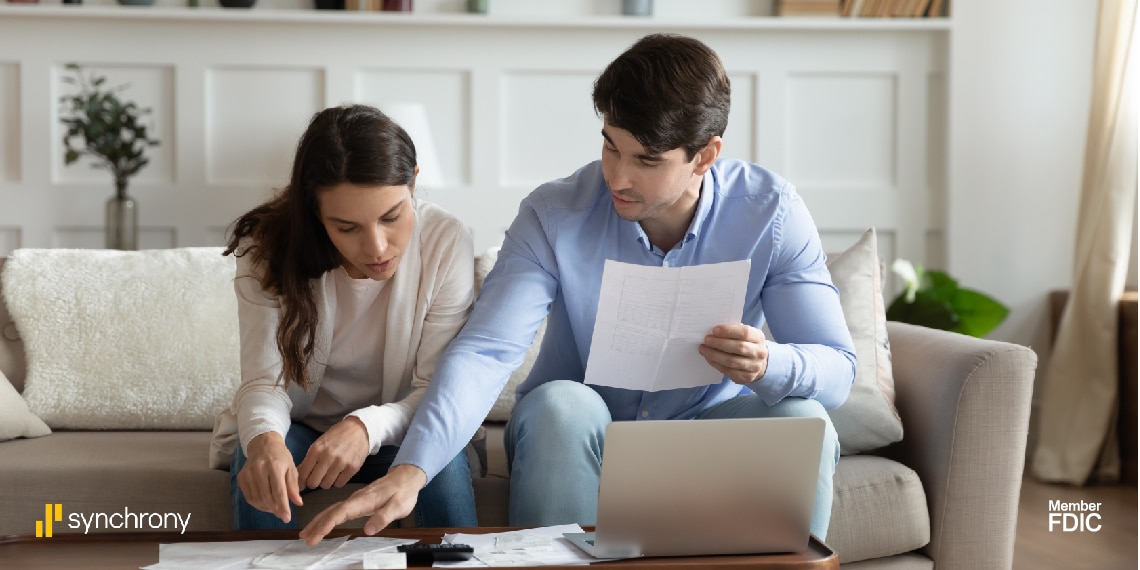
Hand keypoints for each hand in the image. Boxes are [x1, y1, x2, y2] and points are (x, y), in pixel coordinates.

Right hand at [237, 432, 303, 523]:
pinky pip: (248, 497)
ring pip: (256, 499)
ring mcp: (248, 473)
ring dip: (266, 508)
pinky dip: (257, 504)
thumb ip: (294, 487)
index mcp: (275, 466)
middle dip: (275, 510)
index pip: (279, 492)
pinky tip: (265, 504)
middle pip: (266, 497)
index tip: (287, 518)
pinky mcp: (241, 477)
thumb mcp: (292, 468)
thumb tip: (298, 503)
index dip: (283, 507)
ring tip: (275, 509)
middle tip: (282, 515)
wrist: (263, 445)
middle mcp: (259, 469)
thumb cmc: (281, 457)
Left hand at [297, 416, 370, 489]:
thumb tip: (299, 481)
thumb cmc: (336, 437)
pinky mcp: (352, 468)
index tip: (302, 484)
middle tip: (317, 478)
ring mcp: (341, 463)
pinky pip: (339, 484)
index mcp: (316, 450)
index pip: (303, 474)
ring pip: (326, 485)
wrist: (359, 430)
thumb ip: (308, 461)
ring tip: (329, 473)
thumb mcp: (319, 444)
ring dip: (326, 482)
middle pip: (313, 483)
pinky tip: (339, 473)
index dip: (301, 482)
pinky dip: (337, 481)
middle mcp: (328, 456)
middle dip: (314, 482)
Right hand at [299, 463, 426, 544]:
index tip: (315, 536)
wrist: (407, 476)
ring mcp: (356, 499)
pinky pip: (338, 509)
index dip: (326, 525)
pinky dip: (328, 516)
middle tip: (304, 538)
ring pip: (333, 509)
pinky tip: (323, 522)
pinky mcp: (357, 501)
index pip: (340, 513)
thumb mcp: (398, 506)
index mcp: (364, 500)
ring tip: (307, 533)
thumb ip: (383, 517)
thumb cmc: (403, 491)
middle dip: (317, 524)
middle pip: (332, 511)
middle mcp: (356, 498)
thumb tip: (368, 530)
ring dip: (319, 521)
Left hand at [698, 323, 768, 384]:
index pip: (745, 333)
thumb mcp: (745, 334)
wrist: (758, 363)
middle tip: (707, 340)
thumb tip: (714, 331)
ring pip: (731, 361)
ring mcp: (754, 367)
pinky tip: (708, 358)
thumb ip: (734, 331)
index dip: (728, 331)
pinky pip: (728, 371)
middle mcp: (759, 353)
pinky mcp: (746, 377)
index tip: (714, 330)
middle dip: (719, 343)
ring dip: (714, 354)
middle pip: (738, 347)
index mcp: (759, 338)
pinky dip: (715, 363)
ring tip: (703, 349)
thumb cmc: (747, 344)